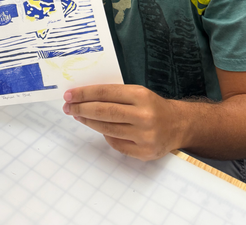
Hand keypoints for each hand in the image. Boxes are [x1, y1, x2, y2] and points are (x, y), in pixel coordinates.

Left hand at [62, 84, 181, 160]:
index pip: (105, 93)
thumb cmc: (152, 106)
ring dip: (88, 122)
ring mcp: (144, 136)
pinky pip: (116, 144)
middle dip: (81, 108)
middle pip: (104, 112)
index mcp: (141, 95)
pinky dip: (104, 136)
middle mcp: (143, 115)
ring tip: (77, 116)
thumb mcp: (138, 92)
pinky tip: (98, 129)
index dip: (84, 94)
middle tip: (68, 107)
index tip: (69, 95)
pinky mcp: (144, 152)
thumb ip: (115, 95)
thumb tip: (84, 97)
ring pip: (107, 129)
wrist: (178, 125)